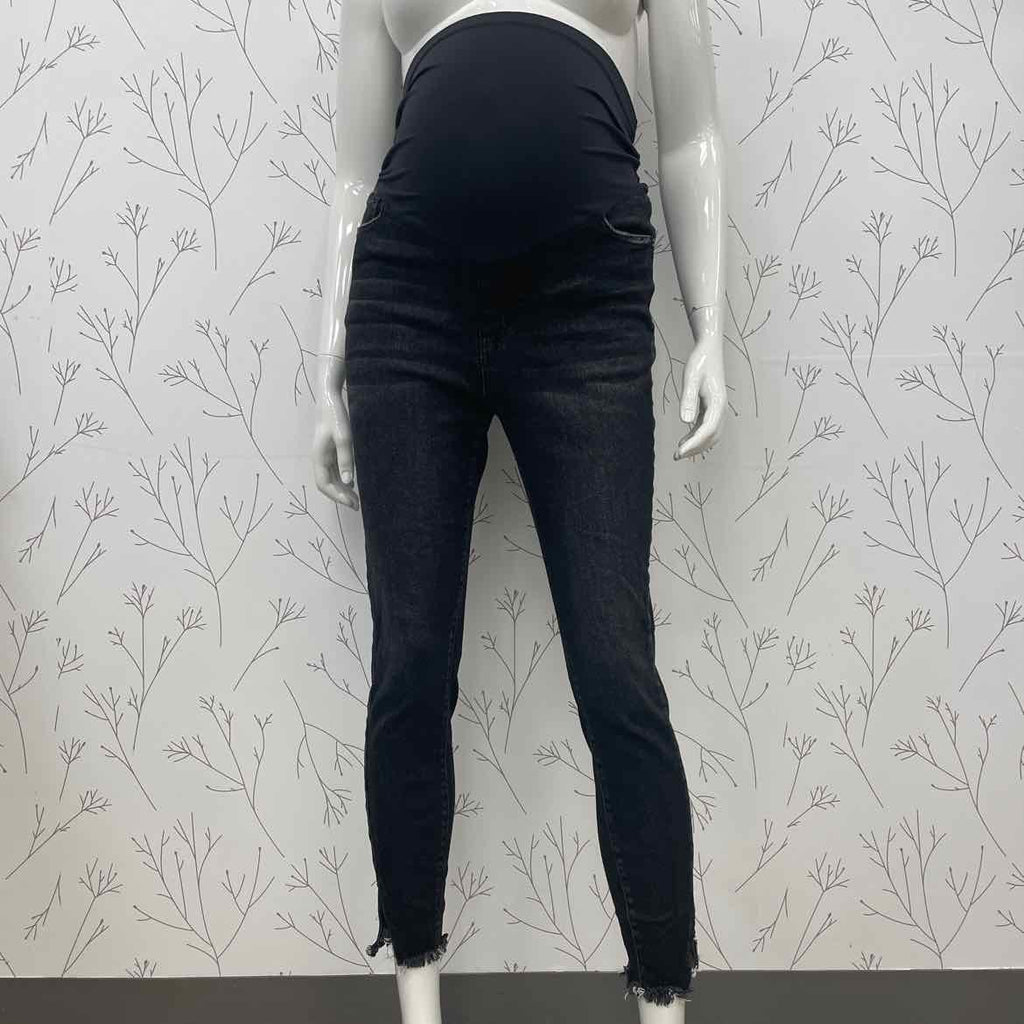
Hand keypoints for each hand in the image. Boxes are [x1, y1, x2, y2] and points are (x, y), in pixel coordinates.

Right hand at [312, 399, 359, 509]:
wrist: (329, 401)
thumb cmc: (336, 418)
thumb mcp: (343, 438)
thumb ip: (346, 459)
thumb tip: (348, 482)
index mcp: (319, 458)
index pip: (324, 485)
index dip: (337, 496)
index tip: (352, 503)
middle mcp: (319, 460)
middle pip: (327, 485)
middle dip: (340, 497)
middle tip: (357, 505)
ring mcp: (323, 457)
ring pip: (330, 480)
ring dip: (341, 490)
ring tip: (356, 499)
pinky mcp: (329, 453)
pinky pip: (333, 472)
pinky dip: (341, 481)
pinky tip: (352, 484)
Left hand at [675, 337, 724, 459]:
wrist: (709, 350)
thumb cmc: (699, 363)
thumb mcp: (691, 379)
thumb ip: (688, 399)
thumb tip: (684, 421)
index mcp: (717, 403)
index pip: (707, 430)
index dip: (694, 443)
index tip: (679, 451)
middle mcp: (721, 409)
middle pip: (711, 437)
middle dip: (695, 448)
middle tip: (676, 456)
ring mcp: (718, 409)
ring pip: (711, 435)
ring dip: (697, 445)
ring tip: (679, 452)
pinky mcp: (712, 408)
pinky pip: (707, 428)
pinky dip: (696, 437)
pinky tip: (684, 440)